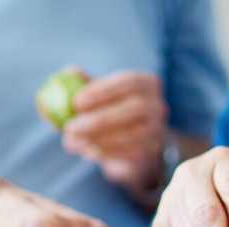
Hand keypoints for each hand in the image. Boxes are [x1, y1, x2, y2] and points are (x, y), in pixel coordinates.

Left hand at [63, 70, 168, 191]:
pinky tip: (87, 151)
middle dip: (99, 119)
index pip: (129, 82)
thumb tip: (70, 71)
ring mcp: (157, 131)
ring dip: (97, 139)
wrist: (132, 143)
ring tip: (72, 141)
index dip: (102, 91)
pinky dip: (105, 153)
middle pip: (134, 109)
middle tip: (70, 127)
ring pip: (130, 135)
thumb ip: (84, 83)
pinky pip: (128, 153)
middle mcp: (158, 105)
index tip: (76, 102)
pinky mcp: (150, 152)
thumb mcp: (98, 94)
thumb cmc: (109, 109)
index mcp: (147, 83)